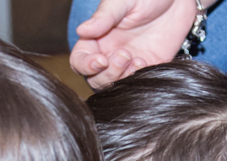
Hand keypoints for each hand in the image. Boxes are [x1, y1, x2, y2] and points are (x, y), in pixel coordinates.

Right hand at [69, 0, 201, 87]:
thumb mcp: (122, 1)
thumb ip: (104, 17)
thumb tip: (81, 30)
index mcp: (97, 38)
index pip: (79, 60)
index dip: (85, 65)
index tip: (101, 60)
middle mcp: (109, 53)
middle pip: (95, 79)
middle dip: (107, 74)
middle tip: (124, 55)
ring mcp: (128, 64)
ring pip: (114, 86)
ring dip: (122, 79)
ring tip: (136, 59)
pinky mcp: (147, 69)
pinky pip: (137, 84)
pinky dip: (138, 79)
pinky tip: (145, 62)